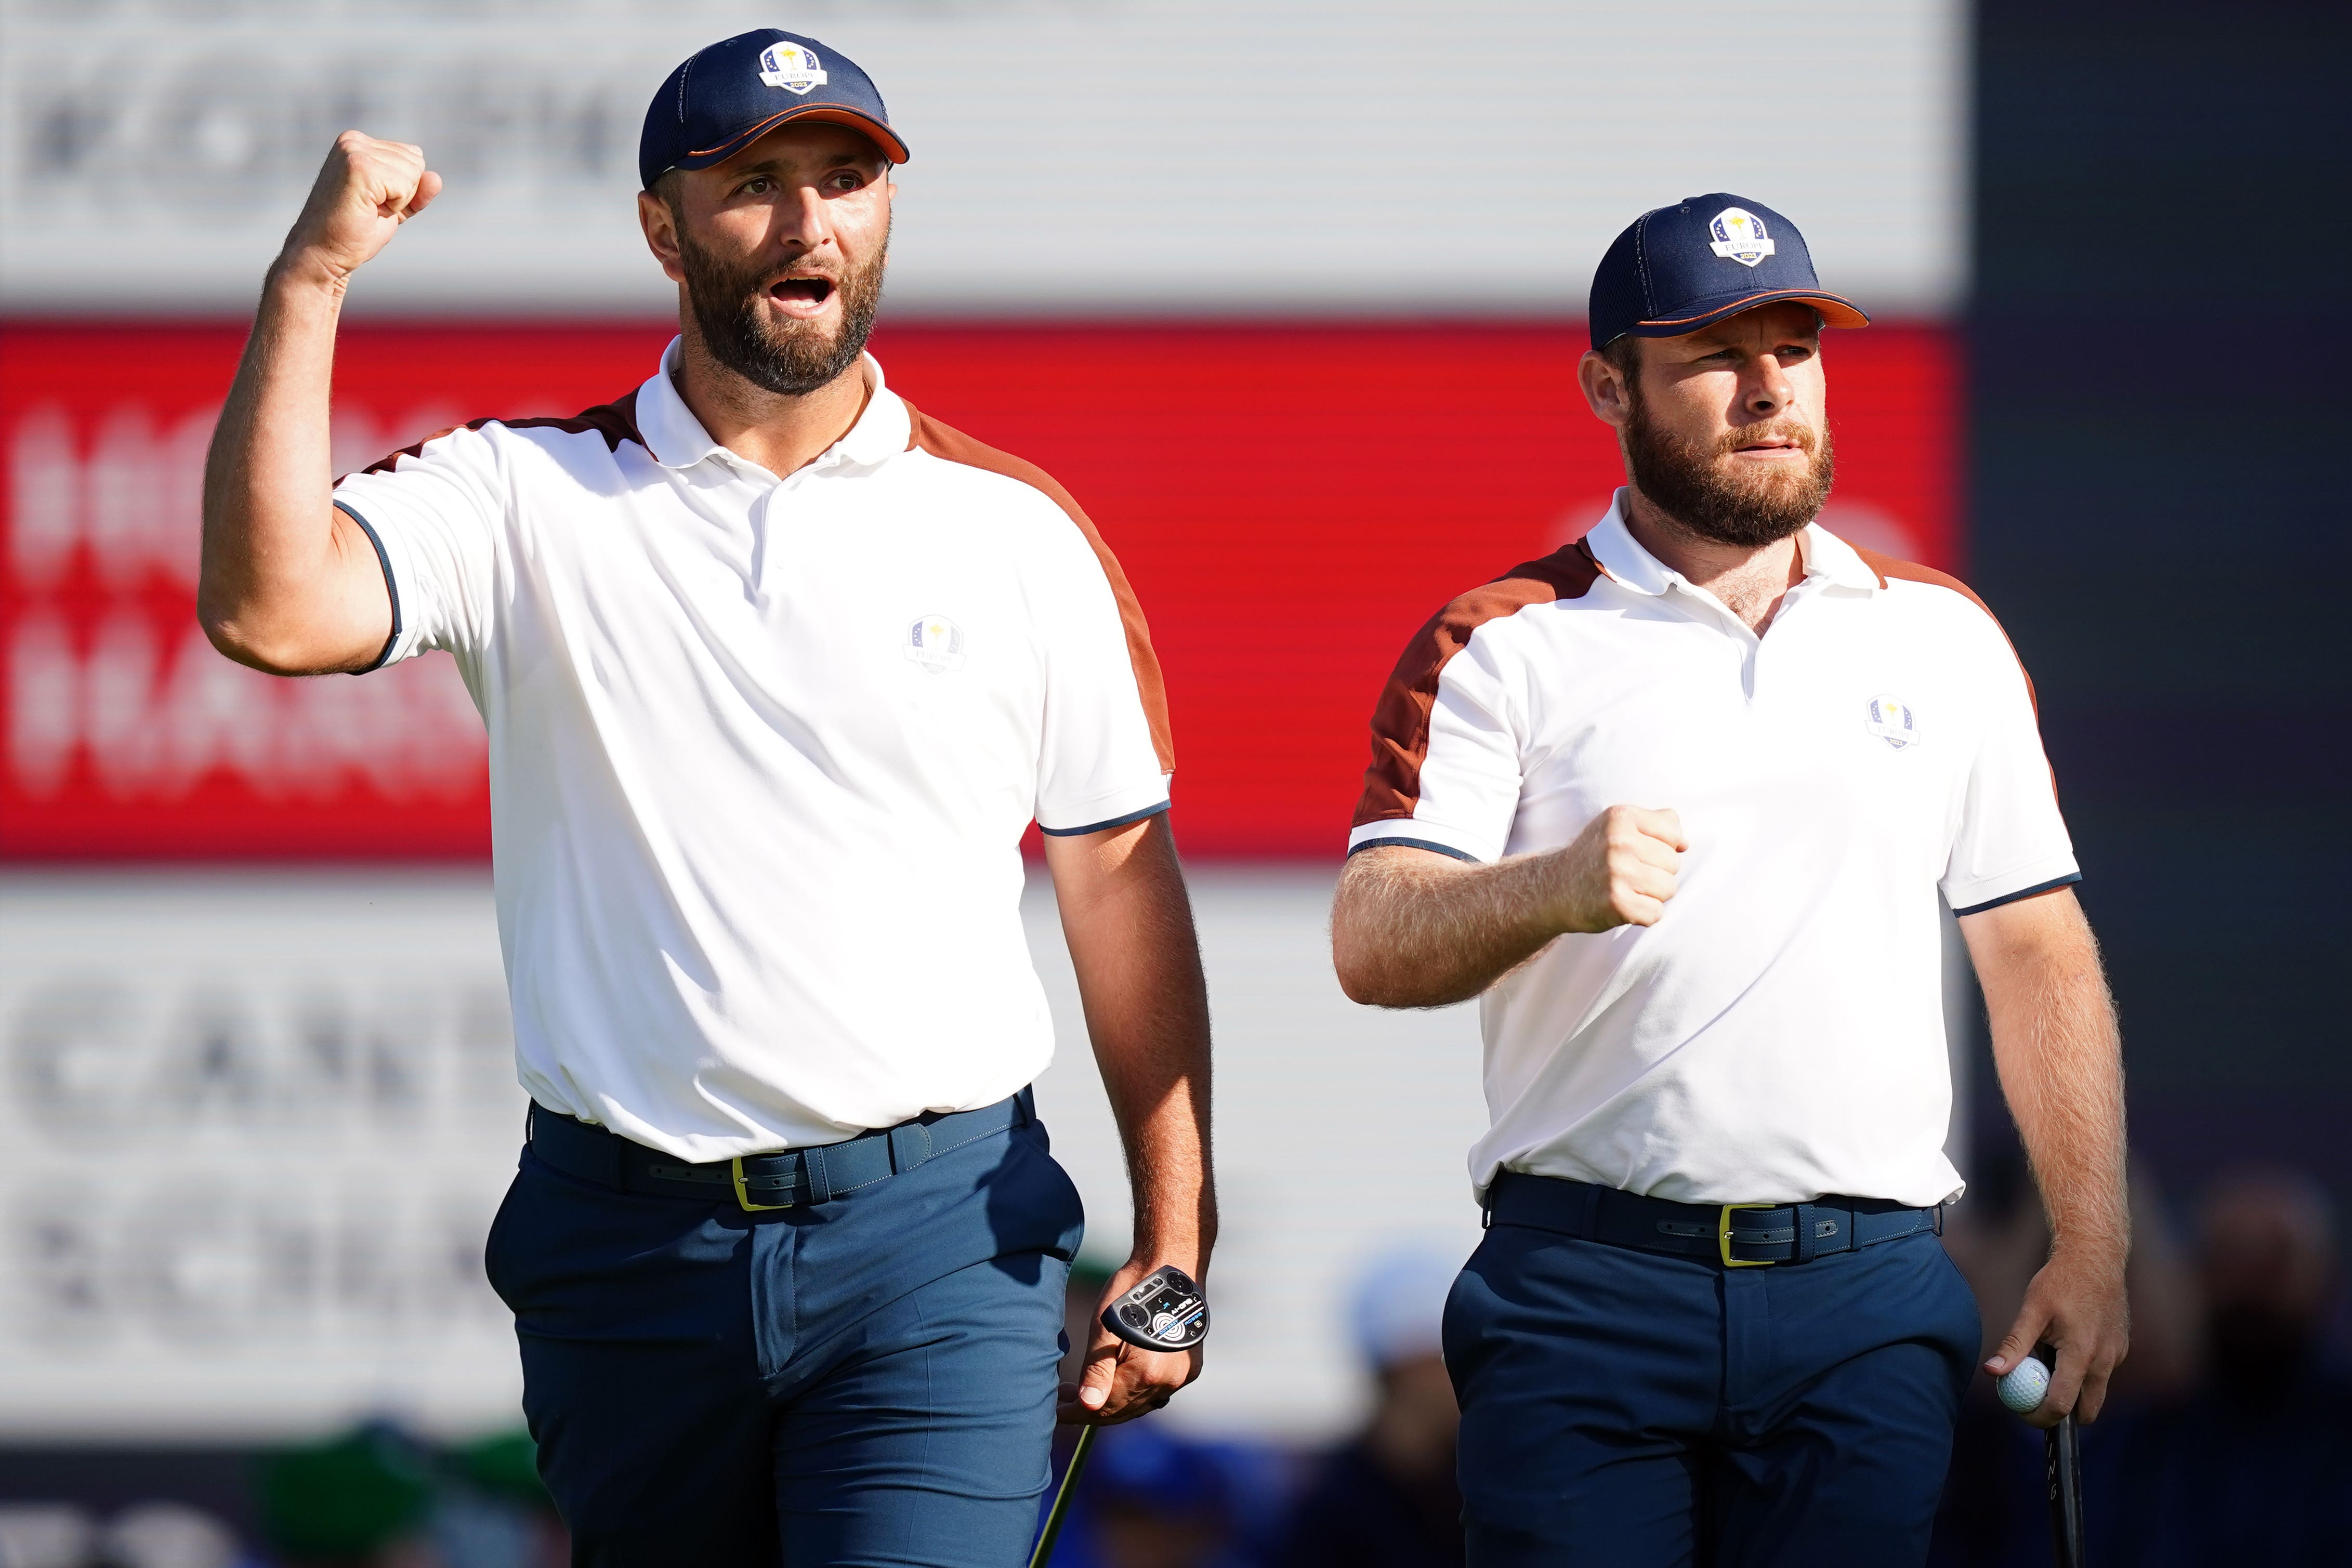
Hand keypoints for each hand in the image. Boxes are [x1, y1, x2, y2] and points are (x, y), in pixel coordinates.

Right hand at [277, 131, 440, 285]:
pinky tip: (367, 210)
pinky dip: (394, 206)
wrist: (323, 253)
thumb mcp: (394, 206)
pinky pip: (405, 186)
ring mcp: (354, 151)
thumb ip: (416, 190)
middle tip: (369, 208)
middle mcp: (353, 140)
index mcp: (358, 142)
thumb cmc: (355, 231)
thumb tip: (436, 178)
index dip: (404, 189)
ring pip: (413, 173)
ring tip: (366, 209)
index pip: (414, 157)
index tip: (373, 202)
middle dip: (402, 193)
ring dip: (397, 201)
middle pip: (416, 162)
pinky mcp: (358, 167)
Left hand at [1060, 1256, 1203, 1425]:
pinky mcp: (1189, 1369)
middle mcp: (1168, 1381)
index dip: (1077, 1413)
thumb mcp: (1104, 1328)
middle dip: (1091, 1409)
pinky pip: (1155, 1392)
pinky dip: (1134, 1393)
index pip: (1105, 1408)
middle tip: (1065, 1397)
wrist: (1170, 1266)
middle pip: (1123, 1411)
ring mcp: (1182, 1377)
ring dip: (1112, 1402)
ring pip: (1139, 1404)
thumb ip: (1097, 1370)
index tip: (1056, 1411)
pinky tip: (1116, 1381)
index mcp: (1146, 1373)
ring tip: (1085, 1390)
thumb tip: (1088, 1406)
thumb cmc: (1131, 1291)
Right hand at [1546, 805, 1685, 931]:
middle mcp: (1618, 842)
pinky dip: (1643, 915)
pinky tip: (1623, 906)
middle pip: (1673, 863)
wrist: (1554, 888)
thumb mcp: (1618, 826)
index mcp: (1620, 817)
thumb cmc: (1595, 856)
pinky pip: (1656, 913)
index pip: (1674, 834)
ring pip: (1669, 889)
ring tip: (1626, 890)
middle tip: (1627, 874)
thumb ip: (1657, 823)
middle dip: (1657, 872)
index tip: (1637, 853)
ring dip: (1652, 895)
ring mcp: (1617, 873)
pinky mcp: (1617, 903)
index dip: (1661, 847)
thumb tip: (1685, 844)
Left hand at [1984, 1244, 2129, 1426]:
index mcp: (2081, 1353)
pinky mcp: (2122, 1348)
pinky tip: (2067, 1348)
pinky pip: (2103, 1373)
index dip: (2041, 1417)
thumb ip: (2014, 1345)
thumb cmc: (2060, 1281)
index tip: (2023, 1413)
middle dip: (2062, 1414)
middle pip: (2087, 1410)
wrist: (2096, 1258)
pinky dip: (2085, 1372)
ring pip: (2096, 1392)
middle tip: (2036, 1402)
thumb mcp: (2032, 1310)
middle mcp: (2106, 1360)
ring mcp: (2118, 1355)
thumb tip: (1994, 1372)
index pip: (2062, 1404)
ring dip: (2074, 1390)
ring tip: (2049, 1366)